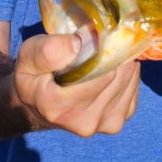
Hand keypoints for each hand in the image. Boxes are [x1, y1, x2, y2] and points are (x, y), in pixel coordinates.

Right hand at [13, 33, 139, 135]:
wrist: (38, 105)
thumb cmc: (34, 76)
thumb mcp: (28, 57)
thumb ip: (48, 50)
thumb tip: (79, 43)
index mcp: (59, 107)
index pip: (100, 73)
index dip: (101, 48)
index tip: (93, 37)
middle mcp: (85, 122)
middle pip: (118, 74)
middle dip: (113, 53)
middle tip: (100, 43)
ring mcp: (104, 125)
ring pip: (129, 79)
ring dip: (121, 62)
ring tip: (103, 57)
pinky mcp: (117, 121)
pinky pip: (133, 88)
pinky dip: (126, 74)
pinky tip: (110, 71)